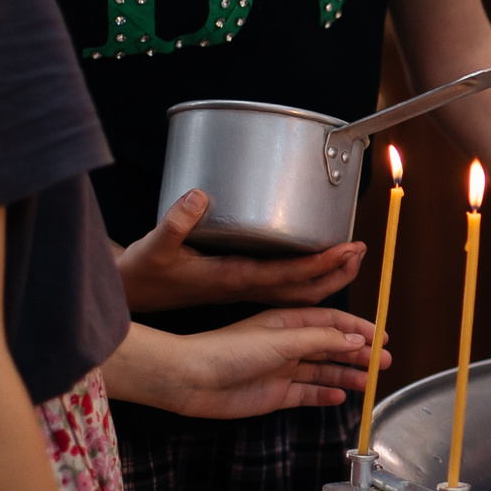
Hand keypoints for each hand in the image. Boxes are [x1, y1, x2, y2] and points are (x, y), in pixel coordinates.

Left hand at [107, 309, 379, 418]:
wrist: (192, 380)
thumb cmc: (230, 351)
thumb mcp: (281, 340)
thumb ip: (321, 341)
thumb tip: (356, 342)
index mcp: (288, 322)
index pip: (332, 322)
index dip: (358, 329)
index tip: (381, 338)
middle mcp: (288, 344)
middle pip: (331, 347)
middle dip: (358, 354)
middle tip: (384, 363)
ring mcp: (282, 370)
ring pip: (323, 371)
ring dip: (346, 375)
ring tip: (369, 382)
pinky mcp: (275, 394)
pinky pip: (307, 393)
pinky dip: (325, 394)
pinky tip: (341, 396)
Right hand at [117, 189, 363, 310]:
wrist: (130, 295)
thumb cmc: (144, 273)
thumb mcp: (154, 246)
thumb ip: (176, 222)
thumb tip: (198, 195)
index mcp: (232, 279)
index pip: (288, 276)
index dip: (321, 264)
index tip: (348, 249)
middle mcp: (245, 288)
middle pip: (305, 291)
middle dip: (337, 274)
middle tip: (360, 250)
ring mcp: (245, 290)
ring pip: (298, 292)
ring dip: (327, 278)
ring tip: (350, 256)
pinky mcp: (239, 285)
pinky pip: (283, 288)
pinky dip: (307, 280)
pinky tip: (316, 263)